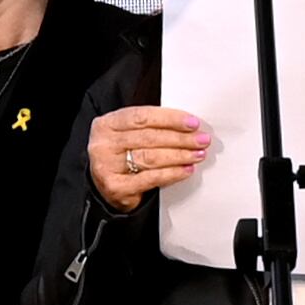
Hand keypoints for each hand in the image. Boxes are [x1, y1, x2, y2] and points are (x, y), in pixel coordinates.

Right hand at [88, 105, 212, 213]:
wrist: (107, 188)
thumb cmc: (123, 157)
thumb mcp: (129, 135)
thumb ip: (151, 127)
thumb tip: (188, 127)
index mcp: (106, 124)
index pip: (142, 117)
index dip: (170, 119)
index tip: (192, 123)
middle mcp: (103, 144)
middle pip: (148, 137)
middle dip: (180, 138)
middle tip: (201, 140)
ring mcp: (107, 167)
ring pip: (150, 157)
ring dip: (179, 155)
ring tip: (197, 154)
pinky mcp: (115, 187)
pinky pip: (150, 178)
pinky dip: (172, 173)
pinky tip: (186, 170)